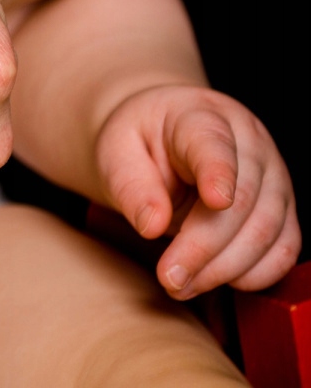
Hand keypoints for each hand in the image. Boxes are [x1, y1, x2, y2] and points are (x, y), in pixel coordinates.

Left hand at [95, 84, 300, 299]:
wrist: (163, 136)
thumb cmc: (139, 141)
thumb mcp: (115, 151)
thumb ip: (130, 184)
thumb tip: (152, 225)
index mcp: (200, 115)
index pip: (214, 143)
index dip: (218, 173)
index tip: (216, 201)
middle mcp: (248, 141)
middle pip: (241, 200)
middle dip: (205, 248)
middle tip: (169, 278)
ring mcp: (273, 175)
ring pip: (267, 231)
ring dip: (225, 268)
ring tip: (181, 284)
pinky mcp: (283, 208)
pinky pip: (284, 249)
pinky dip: (254, 274)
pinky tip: (215, 278)